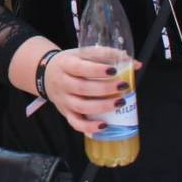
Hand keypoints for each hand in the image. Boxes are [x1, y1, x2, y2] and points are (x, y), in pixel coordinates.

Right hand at [20, 43, 138, 137]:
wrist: (45, 73)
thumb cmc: (70, 63)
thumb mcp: (83, 53)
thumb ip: (108, 55)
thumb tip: (135, 64)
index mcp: (66, 64)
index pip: (80, 67)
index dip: (97, 70)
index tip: (114, 70)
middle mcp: (62, 82)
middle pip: (82, 88)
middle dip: (105, 89)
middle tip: (123, 86)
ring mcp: (63, 99)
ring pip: (81, 106)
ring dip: (102, 106)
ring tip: (120, 103)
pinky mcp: (65, 112)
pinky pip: (76, 123)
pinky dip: (89, 127)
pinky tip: (104, 125)